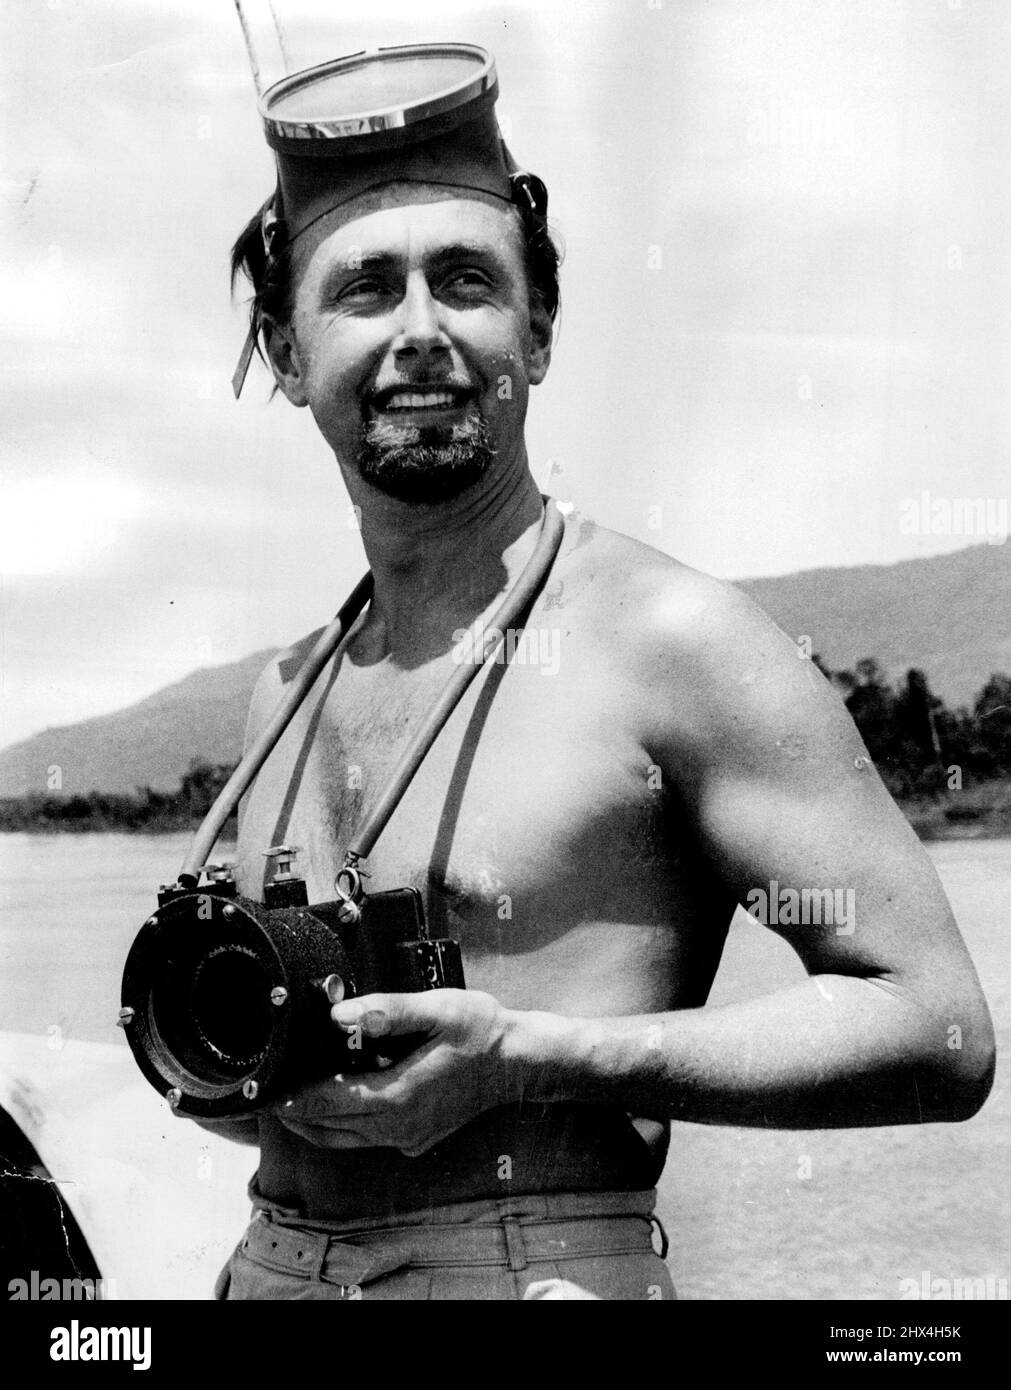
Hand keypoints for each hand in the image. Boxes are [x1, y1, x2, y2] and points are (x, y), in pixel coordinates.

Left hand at [272, 989, 521, 1155]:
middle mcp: (396, 1126)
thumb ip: (386, 1011)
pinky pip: (367, 1139)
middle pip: (329, 1127)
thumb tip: (339, 1014)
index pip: (326, 1103)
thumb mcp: (436, 1009)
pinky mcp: (416, 1139)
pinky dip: (344, 1126)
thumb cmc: (481, 1032)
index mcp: (395, 1095)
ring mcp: (406, 1137)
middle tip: (267, 1098)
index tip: (263, 1094)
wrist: (519, 1063)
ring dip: (316, 1125)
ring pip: (345, 1139)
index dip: (291, 1100)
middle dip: (295, 1115)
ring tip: (291, 1107)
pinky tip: (341, 1103)